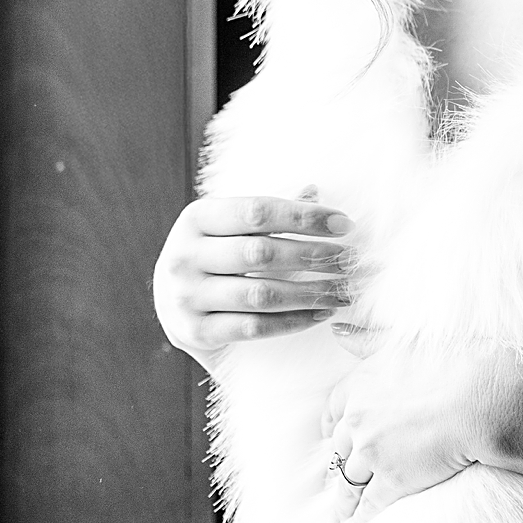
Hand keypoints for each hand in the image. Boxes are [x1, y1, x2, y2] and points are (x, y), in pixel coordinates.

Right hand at [152, 188, 354, 367]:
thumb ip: (267, 212)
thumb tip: (313, 191)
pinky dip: (293, 321)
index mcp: (196, 218)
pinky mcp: (196, 332)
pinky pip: (255, 328)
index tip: (345, 224)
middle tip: (351, 261)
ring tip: (343, 290)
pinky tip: (321, 314)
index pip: (258, 212)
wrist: (171, 303)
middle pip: (262, 254)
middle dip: (314, 256)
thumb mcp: (229, 226)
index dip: (304, 217)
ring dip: (311, 293)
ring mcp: (187, 296)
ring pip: (261, 294)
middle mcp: (185, 255)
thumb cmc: (213, 254)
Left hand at [321, 338, 522, 522]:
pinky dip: (361, 519)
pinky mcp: (394, 480)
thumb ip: (368, 338)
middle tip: (335, 479)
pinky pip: (369, 505)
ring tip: (338, 516)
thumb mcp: (405, 342)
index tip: (333, 435)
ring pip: (348, 482)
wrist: (482, 397)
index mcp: (360, 384)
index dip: (334, 425)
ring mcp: (373, 452)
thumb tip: (337, 329)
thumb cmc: (456, 362)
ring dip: (342, 501)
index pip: (334, 409)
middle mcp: (359, 418)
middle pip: (339, 449)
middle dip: (337, 465)